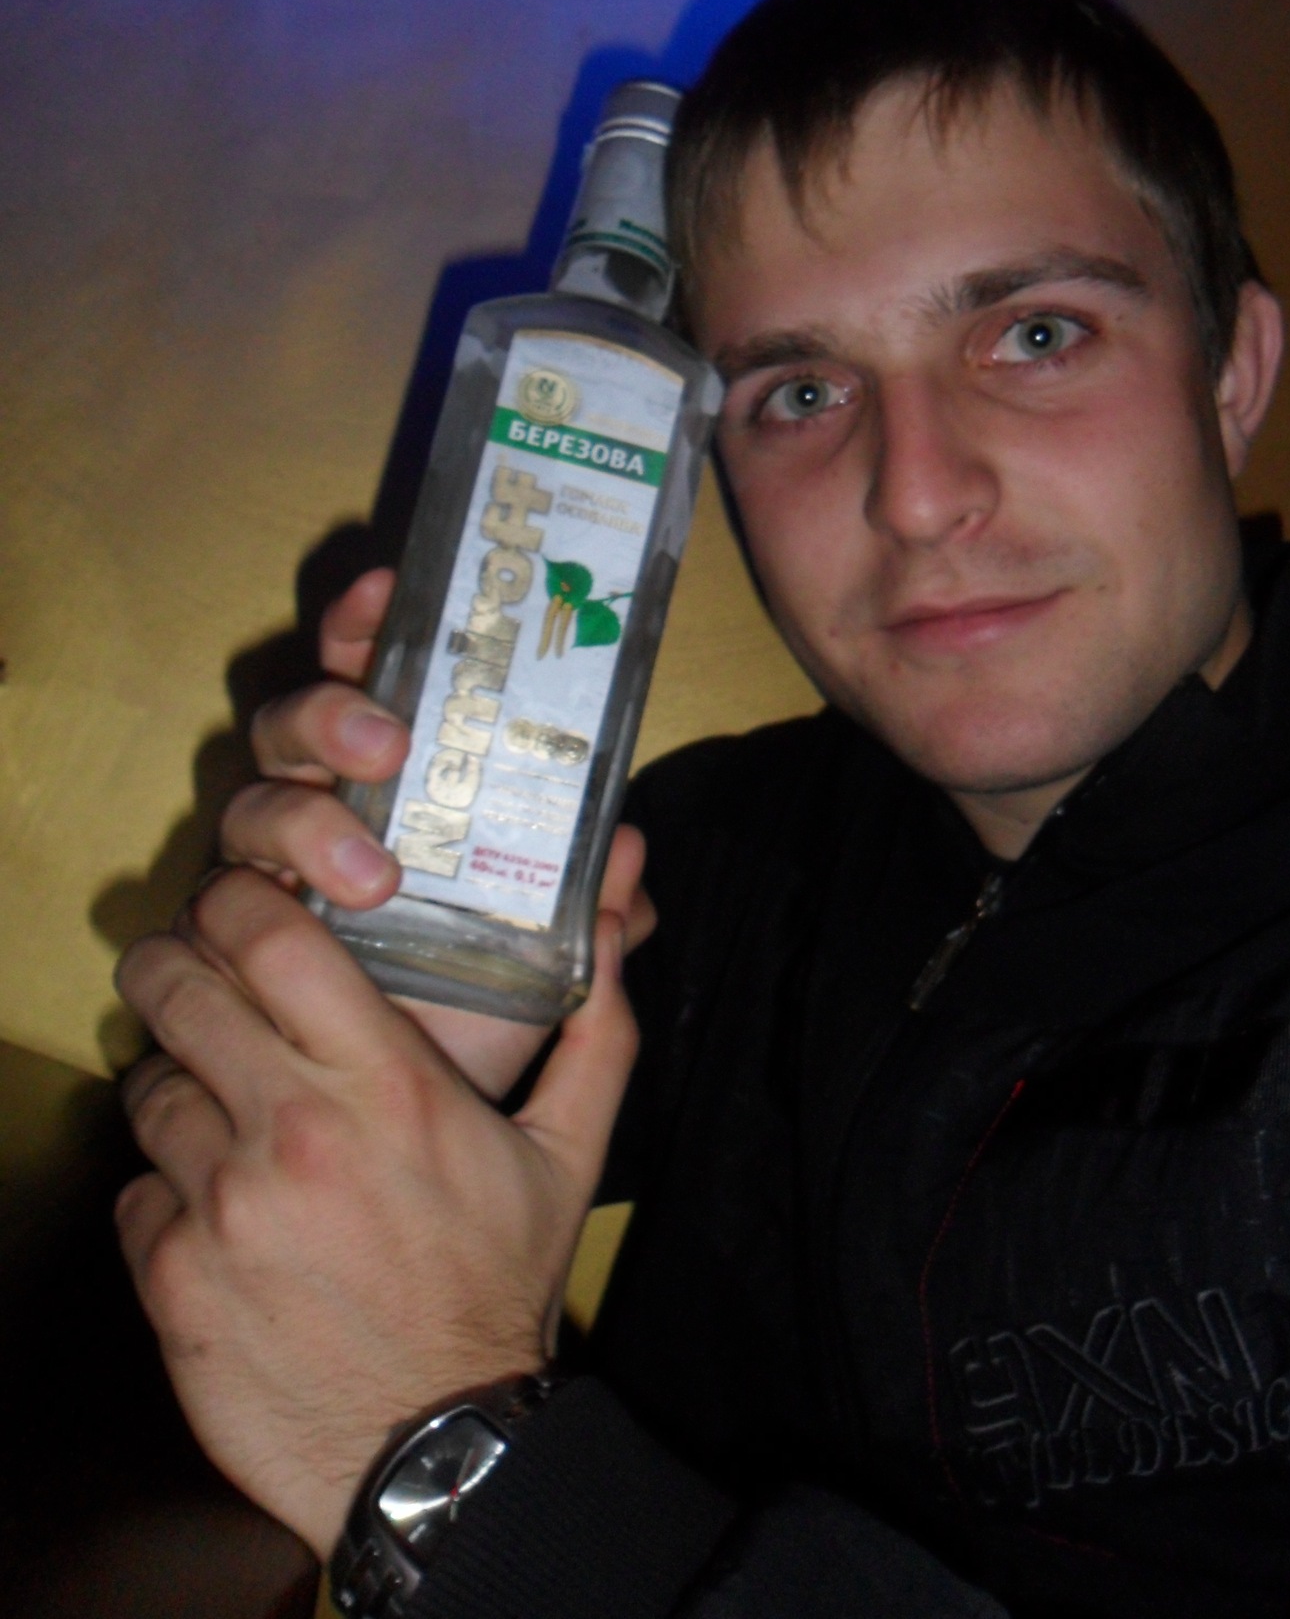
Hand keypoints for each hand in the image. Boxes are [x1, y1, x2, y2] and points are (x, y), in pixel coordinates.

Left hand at [115, 865, 639, 1558]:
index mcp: (388, 1085)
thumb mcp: (566, 1154)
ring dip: (178, 1081)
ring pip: (149, 1086)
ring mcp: (223, 1207)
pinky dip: (167, 1183)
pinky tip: (219, 1203)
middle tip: (202, 977)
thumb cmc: (498, 1288)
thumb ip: (595, 1027)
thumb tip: (617, 917)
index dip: (239, 899)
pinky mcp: (171, 1278)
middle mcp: (293, 1131)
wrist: (436, 1446)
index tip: (249, 901)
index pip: (268, 936)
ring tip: (223, 1102)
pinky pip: (137, 1186)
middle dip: (179, 967)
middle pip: (178, 989)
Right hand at [221, 566, 654, 1097]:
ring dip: (305, 820)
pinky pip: (207, 904)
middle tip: (386, 743)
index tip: (390, 587)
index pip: (373, 682)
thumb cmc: (479, 1031)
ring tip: (367, 876)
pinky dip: (230, 907)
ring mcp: (266, 876)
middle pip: (294, 723)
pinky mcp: (223, 941)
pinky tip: (262, 928)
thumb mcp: (554, 969)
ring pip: (252, 801)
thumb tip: (633, 851)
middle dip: (331, 712)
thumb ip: (599, 914)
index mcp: (399, 795)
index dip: (369, 627)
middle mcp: (322, 815)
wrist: (419, 1151)